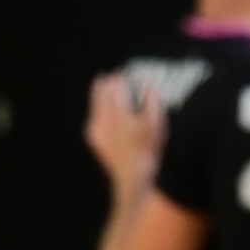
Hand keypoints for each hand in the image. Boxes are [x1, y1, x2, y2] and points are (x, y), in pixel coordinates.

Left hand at [84, 73, 164, 189]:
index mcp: (117, 110)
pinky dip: (102, 110)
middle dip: (109, 83)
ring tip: (116, 96)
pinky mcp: (93, 137)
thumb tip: (148, 83)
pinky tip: (112, 115)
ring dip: (104, 96)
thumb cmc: (148, 148)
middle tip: (118, 80)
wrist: (133, 175)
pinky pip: (94, 116)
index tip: (126, 74)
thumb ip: (151, 99)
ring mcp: (95, 127)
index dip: (120, 77)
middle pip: (100, 90)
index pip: (114, 84)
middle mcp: (101, 116)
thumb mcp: (156, 122)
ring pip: (95, 103)